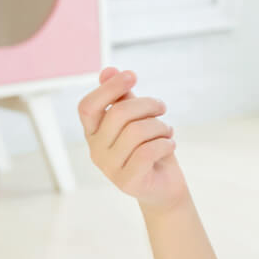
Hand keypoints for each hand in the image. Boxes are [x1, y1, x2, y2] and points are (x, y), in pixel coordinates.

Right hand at [77, 67, 186, 211]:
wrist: (164, 188)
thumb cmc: (151, 149)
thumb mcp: (138, 120)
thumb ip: (123, 99)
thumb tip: (108, 69)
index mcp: (93, 132)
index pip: (88, 106)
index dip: (108, 88)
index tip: (132, 75)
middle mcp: (95, 150)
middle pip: (118, 115)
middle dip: (147, 105)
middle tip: (162, 108)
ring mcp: (109, 168)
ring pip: (136, 132)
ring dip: (160, 127)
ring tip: (167, 132)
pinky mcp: (127, 182)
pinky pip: (146, 152)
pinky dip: (165, 144)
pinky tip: (170, 145)